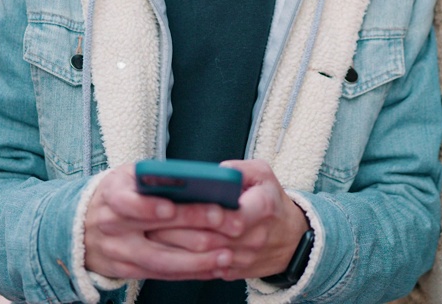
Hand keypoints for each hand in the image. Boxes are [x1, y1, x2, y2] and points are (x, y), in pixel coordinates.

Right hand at [82, 163, 238, 279]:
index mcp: (112, 195)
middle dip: (194, 227)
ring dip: (197, 260)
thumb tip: (197, 180)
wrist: (82, 227)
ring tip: (227, 254)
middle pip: (155, 232)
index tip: (173, 208)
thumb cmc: (121, 193)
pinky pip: (163, 275)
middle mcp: (113, 226)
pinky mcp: (128, 271)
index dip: (149, 207)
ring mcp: (120, 253)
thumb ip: (155, 177)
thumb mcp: (128, 176)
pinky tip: (215, 268)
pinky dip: (192, 273)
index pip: (127, 202)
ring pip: (161, 260)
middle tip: (227, 222)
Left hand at [146, 159, 309, 280]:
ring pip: (204, 258)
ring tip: (151, 235)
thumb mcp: (263, 174)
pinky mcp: (234, 272)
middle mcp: (255, 237)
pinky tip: (165, 251)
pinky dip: (184, 262)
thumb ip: (238, 169)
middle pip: (210, 239)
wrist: (291, 238)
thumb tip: (213, 172)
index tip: (179, 207)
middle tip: (150, 222)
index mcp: (262, 208)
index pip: (233, 216)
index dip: (205, 214)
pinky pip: (206, 270)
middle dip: (177, 232)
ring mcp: (245, 259)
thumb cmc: (271, 200)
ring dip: (176, 249)